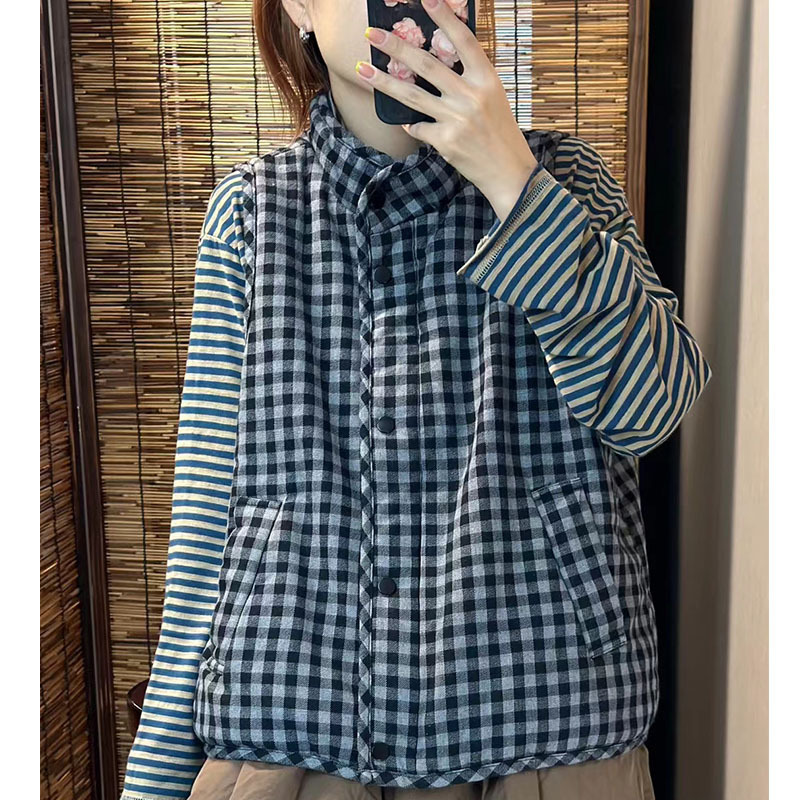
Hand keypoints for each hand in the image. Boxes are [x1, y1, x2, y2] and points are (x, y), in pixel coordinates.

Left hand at [356, 0, 538, 222]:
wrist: (508, 172)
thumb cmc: (500, 132)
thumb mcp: (494, 97)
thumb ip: (469, 79)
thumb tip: (437, 63)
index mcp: (487, 79)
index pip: (463, 40)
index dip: (444, 17)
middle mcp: (471, 96)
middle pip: (427, 65)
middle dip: (396, 47)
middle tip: (372, 34)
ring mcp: (456, 119)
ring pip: (412, 96)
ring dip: (383, 82)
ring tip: (362, 70)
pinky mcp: (445, 141)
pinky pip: (418, 127)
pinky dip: (411, 124)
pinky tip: (408, 123)